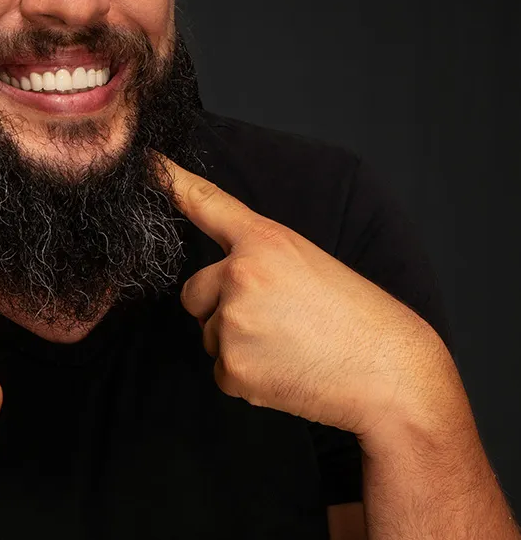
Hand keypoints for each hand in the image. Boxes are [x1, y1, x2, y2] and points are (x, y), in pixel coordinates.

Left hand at [156, 153, 448, 439]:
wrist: (392, 377)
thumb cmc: (359, 320)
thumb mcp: (310, 264)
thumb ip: (260, 260)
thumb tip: (222, 284)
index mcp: (266, 240)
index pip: (209, 204)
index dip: (173, 180)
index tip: (146, 162)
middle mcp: (241, 275)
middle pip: (194, 292)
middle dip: (219, 307)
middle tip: (276, 320)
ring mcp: (232, 322)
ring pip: (207, 333)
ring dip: (236, 343)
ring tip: (291, 346)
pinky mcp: (232, 368)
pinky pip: (220, 370)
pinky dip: (246, 376)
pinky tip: (285, 371)